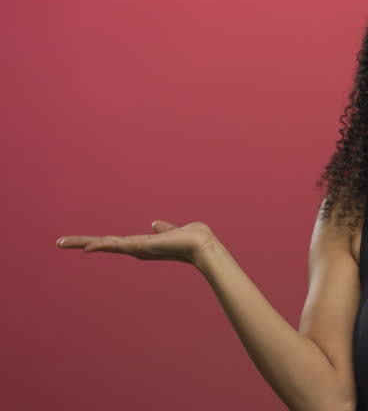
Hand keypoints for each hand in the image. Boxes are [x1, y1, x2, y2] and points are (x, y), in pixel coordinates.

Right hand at [56, 220, 218, 266]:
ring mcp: (137, 248)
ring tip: (62, 242)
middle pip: (104, 244)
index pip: (115, 242)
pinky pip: (116, 245)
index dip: (98, 242)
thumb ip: (163, 229)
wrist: (202, 245)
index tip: (82, 243)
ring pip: (105, 244)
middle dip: (82, 243)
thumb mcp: (172, 231)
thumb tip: (156, 224)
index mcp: (141, 244)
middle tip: (60, 242)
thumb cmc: (191, 238)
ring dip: (83, 242)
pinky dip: (101, 245)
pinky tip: (86, 246)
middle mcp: (136, 248)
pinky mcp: (141, 247)